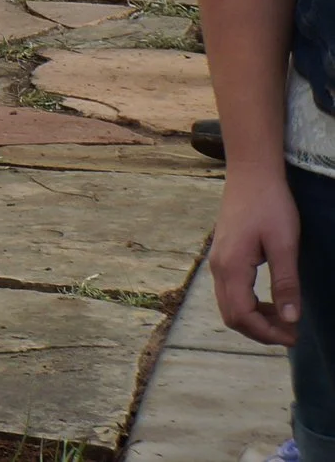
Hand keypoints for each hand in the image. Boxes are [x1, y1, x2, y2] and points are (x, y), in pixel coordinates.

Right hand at [212, 169, 302, 346]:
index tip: (293, 336)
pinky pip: (230, 292)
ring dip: (255, 319)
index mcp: (231, 267)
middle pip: (232, 315)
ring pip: (229, 305)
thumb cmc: (270, 205)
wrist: (251, 174)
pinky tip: (269, 302)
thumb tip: (289, 319)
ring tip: (284, 320)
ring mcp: (217, 261)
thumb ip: (285, 283)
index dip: (267, 333)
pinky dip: (249, 305)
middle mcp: (218, 268)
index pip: (242, 315)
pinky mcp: (222, 256)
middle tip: (291, 333)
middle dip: (260, 331)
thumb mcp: (284, 245)